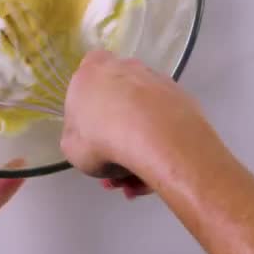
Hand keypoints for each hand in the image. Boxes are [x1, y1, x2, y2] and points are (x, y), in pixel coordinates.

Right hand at [61, 49, 209, 192]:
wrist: (156, 137)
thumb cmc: (102, 139)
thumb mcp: (71, 148)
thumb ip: (76, 136)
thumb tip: (87, 137)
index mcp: (91, 72)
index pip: (87, 74)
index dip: (89, 103)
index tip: (92, 132)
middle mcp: (125, 68)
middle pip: (117, 102)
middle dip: (115, 139)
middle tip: (116, 174)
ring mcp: (156, 81)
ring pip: (142, 118)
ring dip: (138, 149)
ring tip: (136, 184)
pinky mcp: (182, 97)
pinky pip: (164, 125)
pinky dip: (159, 147)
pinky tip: (155, 174)